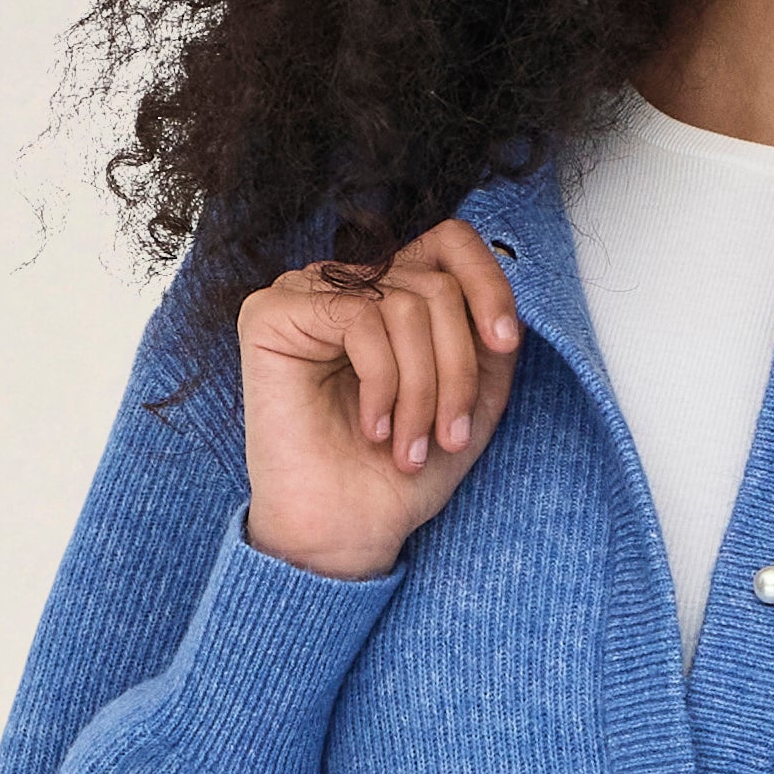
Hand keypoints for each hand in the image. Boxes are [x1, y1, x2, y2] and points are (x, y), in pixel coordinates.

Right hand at [237, 216, 525, 580]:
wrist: (349, 531)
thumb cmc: (401, 474)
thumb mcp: (474, 399)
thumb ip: (491, 338)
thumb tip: (503, 295)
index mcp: (393, 295)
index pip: (450, 242)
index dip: (488, 283)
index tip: (503, 344)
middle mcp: (348, 286)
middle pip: (435, 285)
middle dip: (455, 369)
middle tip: (446, 436)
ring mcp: (306, 295)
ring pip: (404, 304)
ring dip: (422, 390)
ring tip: (410, 446)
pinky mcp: (270, 314)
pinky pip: (359, 319)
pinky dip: (381, 383)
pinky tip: (373, 428)